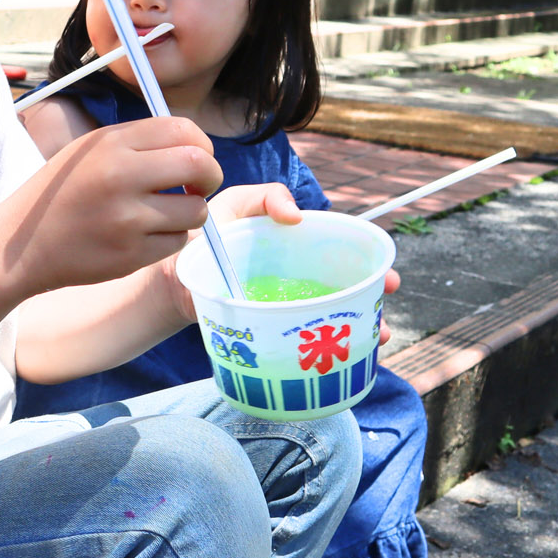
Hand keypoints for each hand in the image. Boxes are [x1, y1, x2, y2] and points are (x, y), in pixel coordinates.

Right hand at [0, 116, 221, 295]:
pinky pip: (177, 242)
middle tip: (199, 187)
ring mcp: (127, 218)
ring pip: (195, 210)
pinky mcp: (130, 255)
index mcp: (111, 144)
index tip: (196, 160)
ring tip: (167, 215)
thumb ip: (137, 143)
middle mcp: (120, 176)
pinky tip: (147, 237)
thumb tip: (195, 147)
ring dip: (191, 212)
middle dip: (211, 176)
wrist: (20, 245)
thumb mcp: (88, 152)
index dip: (201, 145)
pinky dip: (171, 239)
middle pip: (199, 165)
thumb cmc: (58, 195)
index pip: (183, 130)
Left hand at [155, 189, 408, 337]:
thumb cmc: (205, 238)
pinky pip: (301, 342)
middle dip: (370, 307)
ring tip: (371, 342)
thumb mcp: (234, 206)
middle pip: (345, 295)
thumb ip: (264, 197)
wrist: (170, 280)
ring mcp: (284, 309)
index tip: (387, 278)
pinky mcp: (267, 332)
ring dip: (354, 334)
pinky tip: (339, 360)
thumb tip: (296, 216)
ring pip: (329, 323)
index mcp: (297, 253)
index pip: (344, 260)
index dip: (371, 268)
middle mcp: (297, 282)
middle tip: (383, 317)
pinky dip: (322, 352)